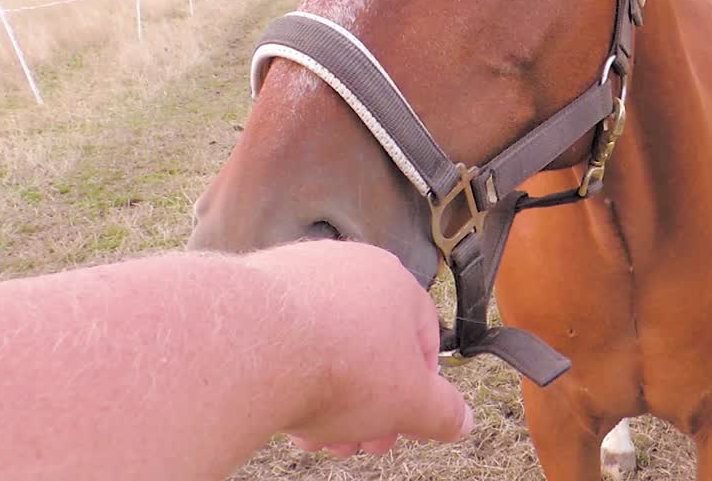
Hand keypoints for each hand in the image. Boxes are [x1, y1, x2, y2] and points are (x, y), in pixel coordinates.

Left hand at [246, 240, 472, 456]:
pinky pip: (285, 337)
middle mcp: (350, 267)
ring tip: (314, 437)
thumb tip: (461, 420)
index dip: (416, 393)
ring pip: (325, 345)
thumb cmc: (337, 365)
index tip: (401, 425)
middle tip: (356, 443)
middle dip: (367, 404)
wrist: (250, 347)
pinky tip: (282, 410)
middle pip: (370, 348)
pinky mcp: (257, 289)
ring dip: (327, 396)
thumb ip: (443, 413)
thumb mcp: (410, 404)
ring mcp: (300, 273)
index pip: (422, 341)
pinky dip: (289, 374)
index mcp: (397, 284)